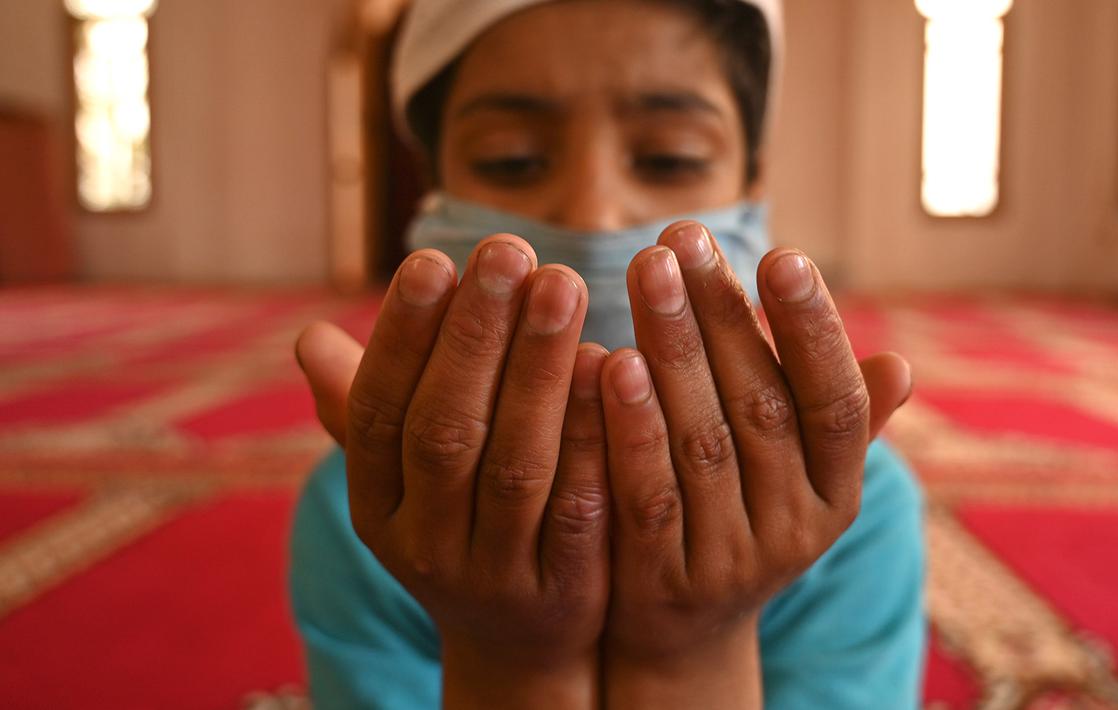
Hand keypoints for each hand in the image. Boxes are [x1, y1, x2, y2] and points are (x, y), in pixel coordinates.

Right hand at [300, 237, 609, 708]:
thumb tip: (306, 338)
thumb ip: (365, 409)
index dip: (403, 337)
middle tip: (511, 248)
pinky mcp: (566, 588)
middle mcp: (426, 543)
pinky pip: (582, 507)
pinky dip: (595, 436)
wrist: (518, 641)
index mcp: (376, 505)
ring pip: (517, 466)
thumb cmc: (459, 523)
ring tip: (564, 283)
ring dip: (539, 370)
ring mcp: (496, 572)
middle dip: (478, 336)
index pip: (379, 413)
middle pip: (446, 432)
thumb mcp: (402, 481)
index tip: (434, 258)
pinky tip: (614, 364)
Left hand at [599, 222, 910, 707]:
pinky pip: (648, 494)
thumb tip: (902, 369)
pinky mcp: (663, 581)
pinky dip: (632, 428)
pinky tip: (611, 362)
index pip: (835, 403)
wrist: (681, 629)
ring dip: (675, 349)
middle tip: (682, 236)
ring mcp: (730, 559)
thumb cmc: (739, 516)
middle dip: (721, 314)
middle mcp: (794, 528)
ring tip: (647, 271)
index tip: (781, 254)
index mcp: (835, 491)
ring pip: (703, 441)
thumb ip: (836, 422)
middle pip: (762, 407)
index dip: (814, 330)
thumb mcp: (796, 478)